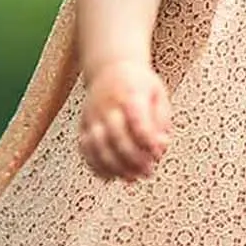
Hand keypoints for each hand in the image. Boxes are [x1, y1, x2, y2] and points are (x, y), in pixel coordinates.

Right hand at [79, 60, 171, 183]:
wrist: (109, 67)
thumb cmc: (139, 84)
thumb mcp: (158, 94)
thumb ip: (161, 121)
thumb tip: (160, 147)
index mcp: (130, 93)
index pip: (137, 120)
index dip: (148, 141)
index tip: (158, 153)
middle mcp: (107, 105)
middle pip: (116, 136)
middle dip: (134, 159)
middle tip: (149, 172)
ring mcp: (92, 116)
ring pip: (98, 147)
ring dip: (116, 167)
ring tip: (133, 178)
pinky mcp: (83, 125)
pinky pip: (85, 150)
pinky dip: (97, 166)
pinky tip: (113, 176)